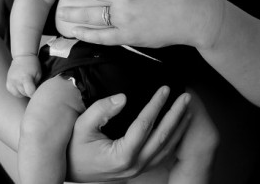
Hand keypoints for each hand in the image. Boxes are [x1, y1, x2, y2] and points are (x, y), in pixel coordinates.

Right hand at [6, 55, 40, 97]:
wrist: (22, 56)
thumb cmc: (32, 64)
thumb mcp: (38, 74)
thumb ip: (36, 85)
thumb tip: (35, 94)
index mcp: (25, 77)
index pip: (29, 92)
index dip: (34, 94)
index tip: (37, 92)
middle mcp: (16, 80)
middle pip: (24, 94)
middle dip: (30, 91)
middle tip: (33, 85)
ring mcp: (11, 82)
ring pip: (19, 95)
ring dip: (24, 92)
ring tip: (27, 85)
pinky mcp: (8, 82)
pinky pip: (13, 92)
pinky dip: (17, 91)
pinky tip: (21, 85)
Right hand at [67, 86, 191, 181]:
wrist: (71, 171)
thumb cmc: (75, 148)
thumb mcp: (82, 126)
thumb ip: (101, 110)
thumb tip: (122, 98)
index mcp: (122, 154)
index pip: (145, 125)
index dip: (156, 105)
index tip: (165, 89)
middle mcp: (134, 164)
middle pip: (162, 137)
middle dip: (176, 115)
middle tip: (186, 97)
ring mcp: (138, 169)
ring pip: (166, 148)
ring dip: (179, 127)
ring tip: (188, 110)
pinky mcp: (138, 169)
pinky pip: (162, 155)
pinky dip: (173, 140)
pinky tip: (178, 128)